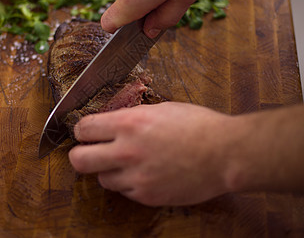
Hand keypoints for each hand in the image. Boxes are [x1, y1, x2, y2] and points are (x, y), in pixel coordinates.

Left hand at [68, 102, 233, 205]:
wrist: (225, 153)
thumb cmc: (198, 125)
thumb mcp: (161, 109)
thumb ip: (132, 117)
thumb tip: (113, 122)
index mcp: (130, 123)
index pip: (84, 128)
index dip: (81, 129)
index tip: (84, 132)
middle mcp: (128, 151)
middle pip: (79, 160)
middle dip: (79, 154)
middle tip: (87, 151)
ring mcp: (137, 176)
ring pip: (101, 179)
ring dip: (108, 170)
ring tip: (124, 163)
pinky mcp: (147, 195)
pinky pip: (125, 191)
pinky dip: (128, 183)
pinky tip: (143, 173)